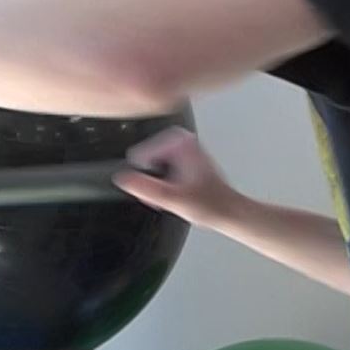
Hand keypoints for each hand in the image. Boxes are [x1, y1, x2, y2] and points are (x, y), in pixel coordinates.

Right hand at [114, 127, 242, 228]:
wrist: (227, 210)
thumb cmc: (210, 204)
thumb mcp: (171, 198)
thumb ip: (144, 188)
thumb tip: (122, 178)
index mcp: (181, 141)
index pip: (140, 153)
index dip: (141, 175)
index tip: (150, 189)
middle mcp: (184, 139)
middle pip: (146, 157)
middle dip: (149, 177)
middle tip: (160, 194)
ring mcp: (185, 146)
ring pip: (153, 162)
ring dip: (155, 180)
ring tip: (169, 194)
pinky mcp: (185, 155)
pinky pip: (162, 164)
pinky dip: (163, 179)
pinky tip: (174, 191)